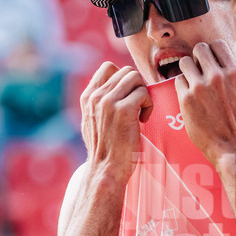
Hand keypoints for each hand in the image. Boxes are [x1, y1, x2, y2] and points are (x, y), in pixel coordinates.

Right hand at [79, 62, 151, 182]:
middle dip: (137, 87)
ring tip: (140, 112)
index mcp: (88, 97)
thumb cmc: (105, 149)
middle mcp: (96, 96)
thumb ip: (98, 103)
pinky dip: (148, 105)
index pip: (108, 67)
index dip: (124, 77)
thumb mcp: (92, 121)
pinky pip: (143, 93)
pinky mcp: (123, 110)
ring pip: (135, 78)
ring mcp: (109, 102)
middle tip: (138, 106)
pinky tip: (143, 120)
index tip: (128, 95)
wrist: (106, 169)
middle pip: (126, 71)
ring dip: (144, 94)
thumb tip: (112, 86)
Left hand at [175, 41, 235, 163]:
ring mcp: (200, 87)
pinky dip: (182, 85)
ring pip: (185, 62)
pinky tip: (189, 96)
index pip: (217, 45)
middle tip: (199, 70)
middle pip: (199, 48)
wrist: (233, 147)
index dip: (212, 52)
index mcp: (234, 73)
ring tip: (192, 82)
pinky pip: (178, 80)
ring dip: (187, 69)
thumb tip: (227, 62)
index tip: (211, 62)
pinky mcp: (187, 100)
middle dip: (198, 58)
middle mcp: (217, 76)